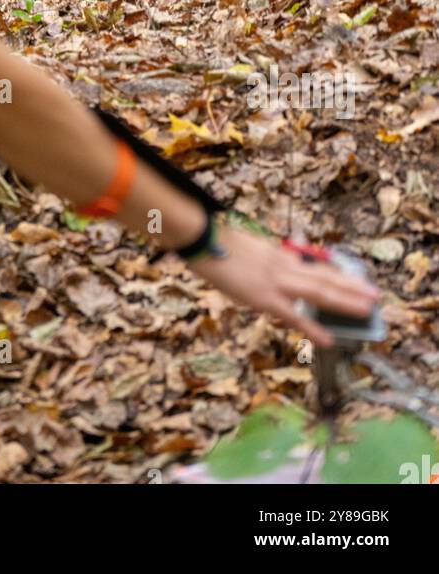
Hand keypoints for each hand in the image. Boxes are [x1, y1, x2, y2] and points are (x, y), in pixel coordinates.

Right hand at [185, 223, 380, 347]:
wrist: (202, 237)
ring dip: (346, 301)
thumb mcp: (248, 249)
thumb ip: (263, 261)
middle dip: (352, 287)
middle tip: (374, 295)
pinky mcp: (265, 297)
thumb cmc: (217, 243)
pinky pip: (294, 316)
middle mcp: (284, 265)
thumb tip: (268, 274)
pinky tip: (328, 339)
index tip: (354, 279)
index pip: (314, 266)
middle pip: (326, 277)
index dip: (336, 274)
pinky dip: (313, 328)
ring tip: (367, 309)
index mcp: (278, 255)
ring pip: (320, 292)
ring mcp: (276, 281)